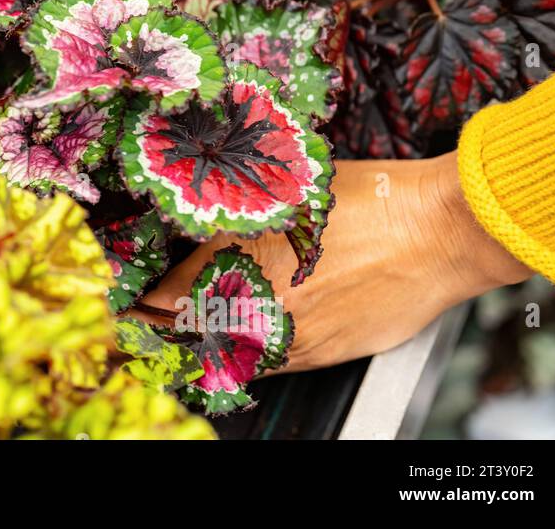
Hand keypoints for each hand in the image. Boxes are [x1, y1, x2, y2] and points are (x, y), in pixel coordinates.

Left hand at [132, 151, 532, 371]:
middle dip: (153, 326)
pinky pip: (258, 366)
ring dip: (187, 346)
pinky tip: (216, 355)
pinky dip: (231, 361)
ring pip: (215, 351)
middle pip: (181, 328)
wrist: (435, 232)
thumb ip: (237, 211)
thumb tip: (197, 223)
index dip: (137, 298)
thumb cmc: (368, 199)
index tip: (119, 301)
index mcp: (236, 253)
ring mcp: (283, 332)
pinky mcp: (314, 353)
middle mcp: (253, 299)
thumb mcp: (287, 188)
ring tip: (160, 343)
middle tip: (128, 326)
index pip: (164, 291)